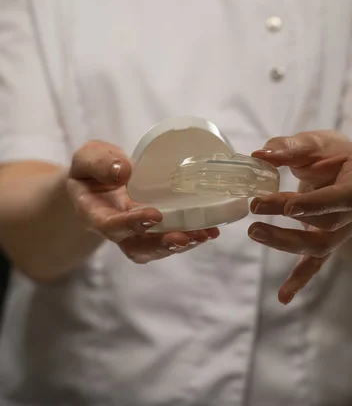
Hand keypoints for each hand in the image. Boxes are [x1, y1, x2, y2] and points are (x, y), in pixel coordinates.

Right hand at [67, 140, 218, 263]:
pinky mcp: (152, 229)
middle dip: (161, 244)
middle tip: (183, 236)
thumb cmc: (91, 167)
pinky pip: (168, 238)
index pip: (110, 225)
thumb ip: (99, 162)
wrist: (96, 179)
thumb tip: (124, 171)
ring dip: (180, 244)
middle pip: (135, 247)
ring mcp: (134, 232)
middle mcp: (115, 228)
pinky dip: (189, 236)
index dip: (131, 224)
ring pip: (155, 248)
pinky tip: (209, 230)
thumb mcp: (88, 157)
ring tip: (204, 234)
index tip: (154, 215)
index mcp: (94, 212)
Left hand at [248, 131, 351, 304]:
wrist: (349, 169)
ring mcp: (347, 228)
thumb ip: (289, 148)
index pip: (345, 196)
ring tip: (254, 231)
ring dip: (286, 242)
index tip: (288, 206)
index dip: (318, 204)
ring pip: (321, 245)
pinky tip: (283, 296)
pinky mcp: (331, 240)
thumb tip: (260, 156)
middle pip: (328, 223)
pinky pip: (318, 262)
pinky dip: (300, 279)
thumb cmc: (333, 152)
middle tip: (255, 208)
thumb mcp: (316, 141)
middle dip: (289, 218)